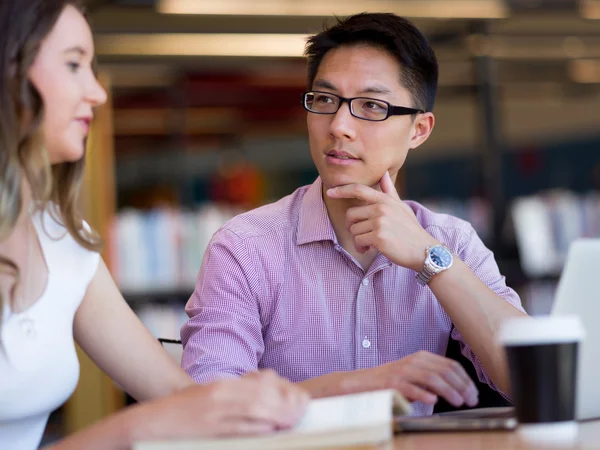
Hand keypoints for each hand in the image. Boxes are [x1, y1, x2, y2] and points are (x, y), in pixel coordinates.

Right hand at [130, 370, 309, 440]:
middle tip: (302, 408)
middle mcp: (221, 396)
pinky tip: (273, 430)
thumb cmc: (181, 411)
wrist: (148, 424)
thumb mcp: (209, 394)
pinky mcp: (211, 431)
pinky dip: (259, 429)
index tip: (297, 396)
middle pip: (263, 395)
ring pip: (256, 410)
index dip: (284, 389)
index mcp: (222, 386)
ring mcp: (216, 414)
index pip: (261, 382)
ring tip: (294, 419)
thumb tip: (264, 389)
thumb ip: (236, 393)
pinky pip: (240, 430)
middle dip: (288, 401)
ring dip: (279, 415)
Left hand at [326, 171, 438, 270]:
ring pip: (353, 230)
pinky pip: (358, 241)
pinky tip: (371, 250)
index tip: (330, 191)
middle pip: (351, 215)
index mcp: (385, 200)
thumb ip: (389, 191)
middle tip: (362, 235)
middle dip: (353, 227)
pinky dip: (361, 248)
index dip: (342, 190)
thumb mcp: (401, 207)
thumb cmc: (410, 229)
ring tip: (370, 244)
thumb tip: (384, 174)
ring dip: (358, 240)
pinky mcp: (378, 237)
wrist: (423, 250)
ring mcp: (380, 222)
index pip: (359, 190)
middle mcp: (381, 208)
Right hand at [365, 351, 478, 407]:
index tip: (473, 393)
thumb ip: (433, 378)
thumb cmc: (391, 381)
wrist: (363, 382)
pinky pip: (411, 388)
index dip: (465, 379)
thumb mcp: (415, 375)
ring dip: (448, 391)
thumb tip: (458, 390)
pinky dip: (423, 393)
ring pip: (432, 378)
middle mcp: (414, 361)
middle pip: (444, 371)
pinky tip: (433, 400)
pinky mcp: (392, 383)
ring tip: (458, 402)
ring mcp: (402, 371)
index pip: (451, 365)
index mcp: (422, 357)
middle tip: (470, 400)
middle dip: (461, 386)